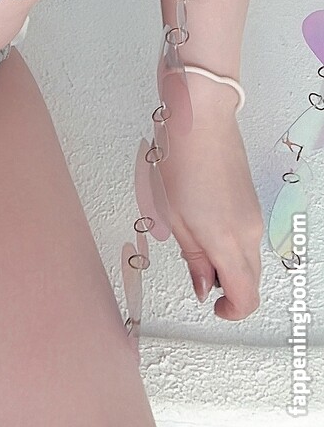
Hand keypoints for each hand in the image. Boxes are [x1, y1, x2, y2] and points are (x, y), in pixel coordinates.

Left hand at [159, 95, 263, 320]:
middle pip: (250, 280)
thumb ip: (193, 256)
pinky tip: (204, 220)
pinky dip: (230, 242)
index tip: (213, 306)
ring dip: (227, 262)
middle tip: (196, 272)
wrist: (200, 115)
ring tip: (193, 237)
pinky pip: (247, 235)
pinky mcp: (251, 199)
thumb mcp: (174, 215)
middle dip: (227, 286)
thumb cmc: (181, 156)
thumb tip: (204, 285)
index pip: (246, 297)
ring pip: (249, 257)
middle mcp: (248, 231)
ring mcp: (253, 214)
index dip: (231, 311)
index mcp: (227, 241)